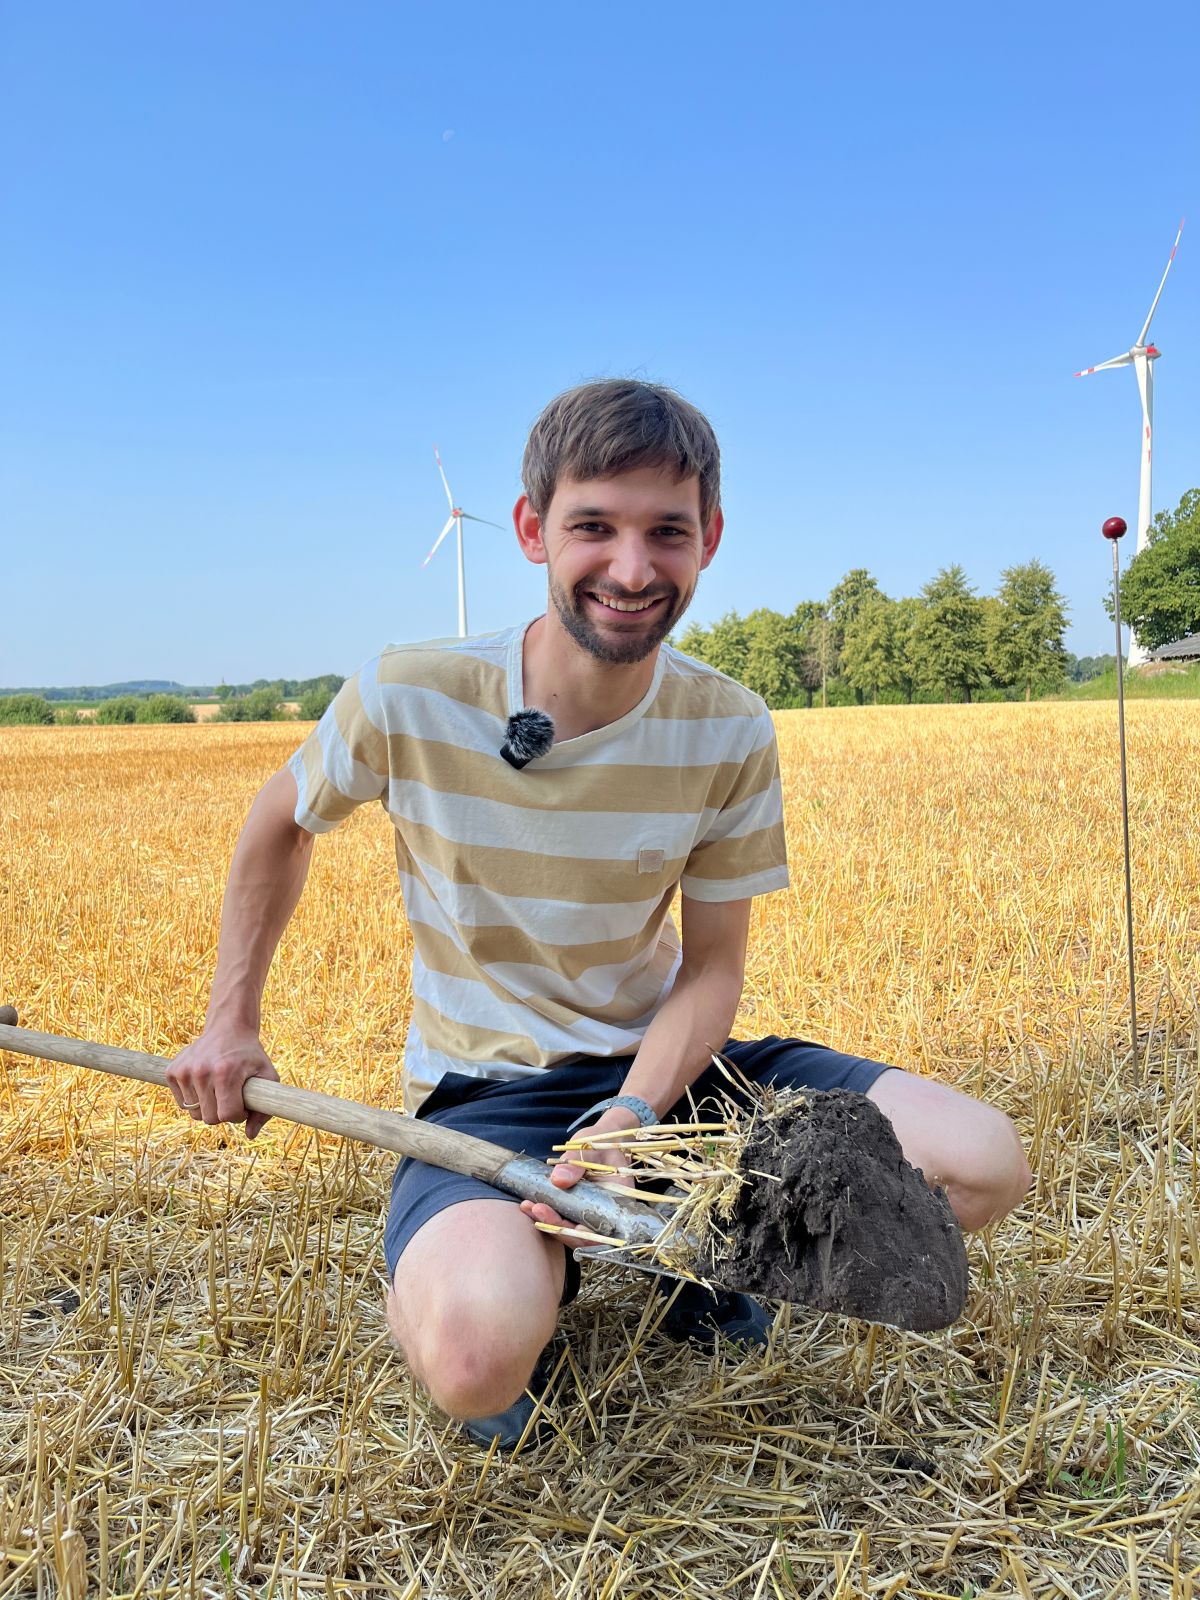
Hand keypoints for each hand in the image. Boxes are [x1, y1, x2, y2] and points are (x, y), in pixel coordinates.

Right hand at [165, 1026, 280, 1139]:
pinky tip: (205, 1083)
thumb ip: (264, 1109)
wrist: (228, 1028)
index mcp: (225, 1072)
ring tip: (218, 1088)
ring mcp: (184, 1071)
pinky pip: (182, 1103)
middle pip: (209, 1118)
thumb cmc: (250, 1055)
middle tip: (232, 1096)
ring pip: (194, 1114)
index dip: (238, 1115)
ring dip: (208, 1107)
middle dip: (223, 1113)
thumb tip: (250, 1135)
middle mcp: (201, 1071)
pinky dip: (194, 1099)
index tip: (243, 1104)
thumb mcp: (267, 1076)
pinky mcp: (172, 1071)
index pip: (227, 1115)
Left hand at [520, 1105, 640, 1249]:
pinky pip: (565, 1217)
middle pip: (582, 1234)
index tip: (559, 1221)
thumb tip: (558, 1180)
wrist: (602, 1140)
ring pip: (571, 1229)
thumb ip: (576, 1163)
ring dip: (549, 1222)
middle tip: (535, 1209)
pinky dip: (549, 1214)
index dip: (579, 1232)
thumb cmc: (599, 1142)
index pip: (600, 1230)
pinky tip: (530, 1205)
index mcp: (617, 1201)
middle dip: (557, 1226)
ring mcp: (591, 1213)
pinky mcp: (578, 1209)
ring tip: (527, 1207)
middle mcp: (605, 1213)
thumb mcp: (589, 1148)